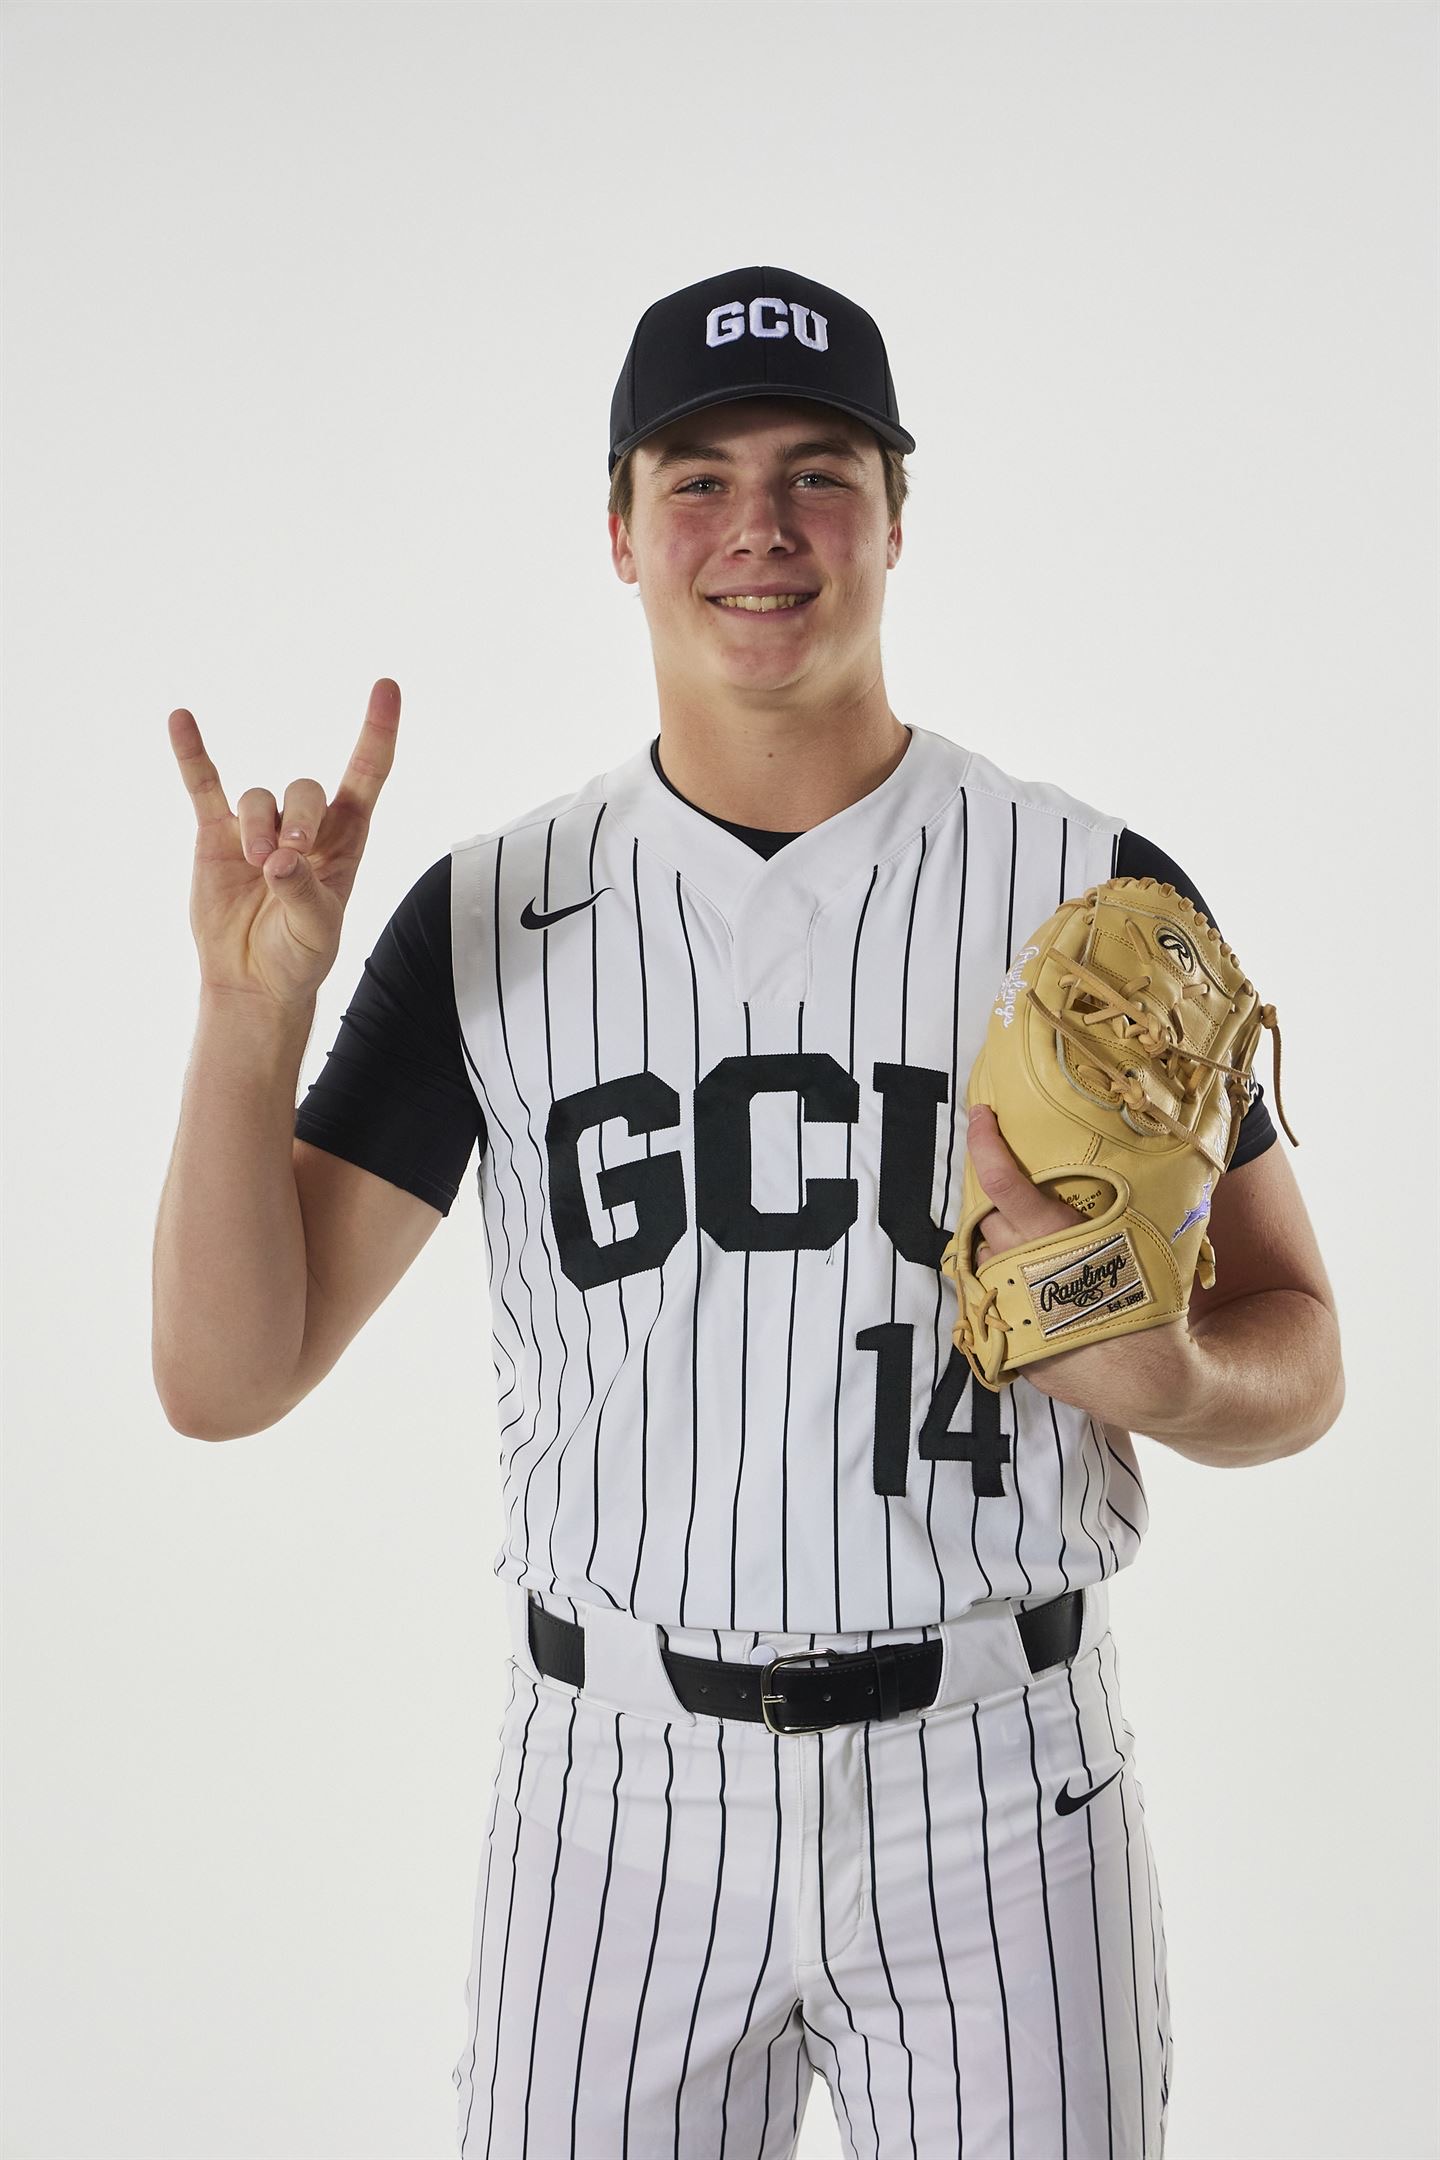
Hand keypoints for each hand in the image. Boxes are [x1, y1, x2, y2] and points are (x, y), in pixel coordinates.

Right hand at [169, 678, 399, 1011]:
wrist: (254, 981)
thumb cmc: (299, 955)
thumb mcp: (317, 930)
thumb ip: (303, 892)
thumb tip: (280, 860)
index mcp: (345, 842)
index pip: (367, 775)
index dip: (377, 733)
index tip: (387, 687)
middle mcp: (304, 827)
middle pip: (305, 789)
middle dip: (298, 818)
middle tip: (286, 856)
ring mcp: (259, 828)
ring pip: (259, 798)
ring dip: (257, 826)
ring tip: (256, 865)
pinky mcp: (217, 836)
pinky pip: (203, 786)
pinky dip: (192, 754)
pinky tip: (181, 720)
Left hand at [963, 1103, 1204, 1434]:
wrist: (1149, 1381)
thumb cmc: (1155, 1304)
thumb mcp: (1142, 1243)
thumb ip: (1122, 1208)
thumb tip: (1149, 1161)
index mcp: (1056, 1237)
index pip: (1003, 1182)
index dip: (984, 1144)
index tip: (980, 1116)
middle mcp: (1022, 1266)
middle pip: (987, 1219)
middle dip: (1000, 1209)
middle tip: (1026, 1207)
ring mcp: (1010, 1305)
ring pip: (986, 1260)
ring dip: (1003, 1251)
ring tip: (1041, 1257)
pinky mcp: (1008, 1336)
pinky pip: (994, 1299)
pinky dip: (1008, 1289)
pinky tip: (1038, 1294)